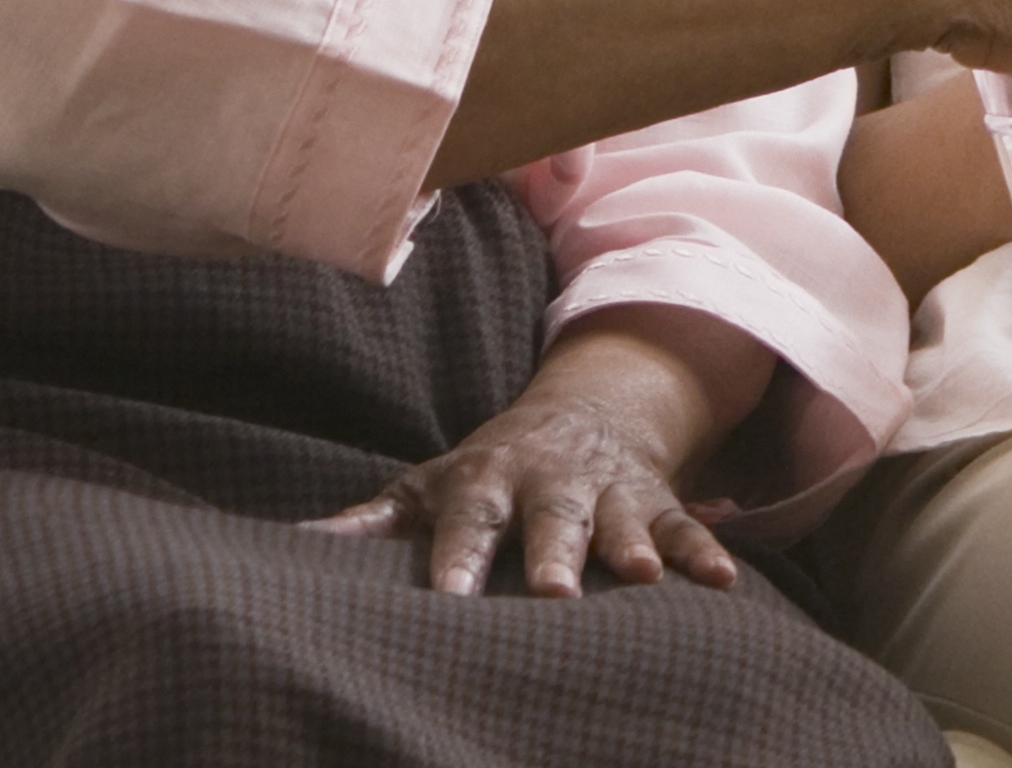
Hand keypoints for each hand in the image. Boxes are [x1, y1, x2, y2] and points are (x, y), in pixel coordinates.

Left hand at [305, 309, 759, 597]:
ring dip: (633, 546)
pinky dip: (704, 552)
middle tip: (550, 593)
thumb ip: (371, 521)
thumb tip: (288, 548)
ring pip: (621, 521)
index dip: (457, 559)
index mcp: (488, 481)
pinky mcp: (655, 503)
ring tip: (640, 578)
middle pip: (552, 519)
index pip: (468, 522)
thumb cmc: (491, 470)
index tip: (446, 601)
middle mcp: (552, 483)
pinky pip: (684, 528)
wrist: (587, 410)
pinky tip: (723, 583)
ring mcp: (609, 491)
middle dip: (553, 554)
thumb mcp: (431, 483)